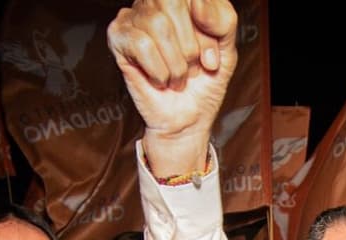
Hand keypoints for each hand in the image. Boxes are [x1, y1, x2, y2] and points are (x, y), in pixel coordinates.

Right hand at [107, 0, 237, 148]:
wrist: (188, 120)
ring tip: (176, 77)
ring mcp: (134, 16)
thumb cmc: (205, 84)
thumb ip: (222, 21)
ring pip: (157, 24)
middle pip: (173, 3)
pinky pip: (141, 44)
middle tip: (192, 69)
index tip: (210, 61)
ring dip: (174, 63)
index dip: (207, 33)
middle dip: (190, 46)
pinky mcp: (118, 36)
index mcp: (185, 1)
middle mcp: (156, 2)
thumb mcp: (227, 52)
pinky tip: (160, 80)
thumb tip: (197, 2)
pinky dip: (158, 70)